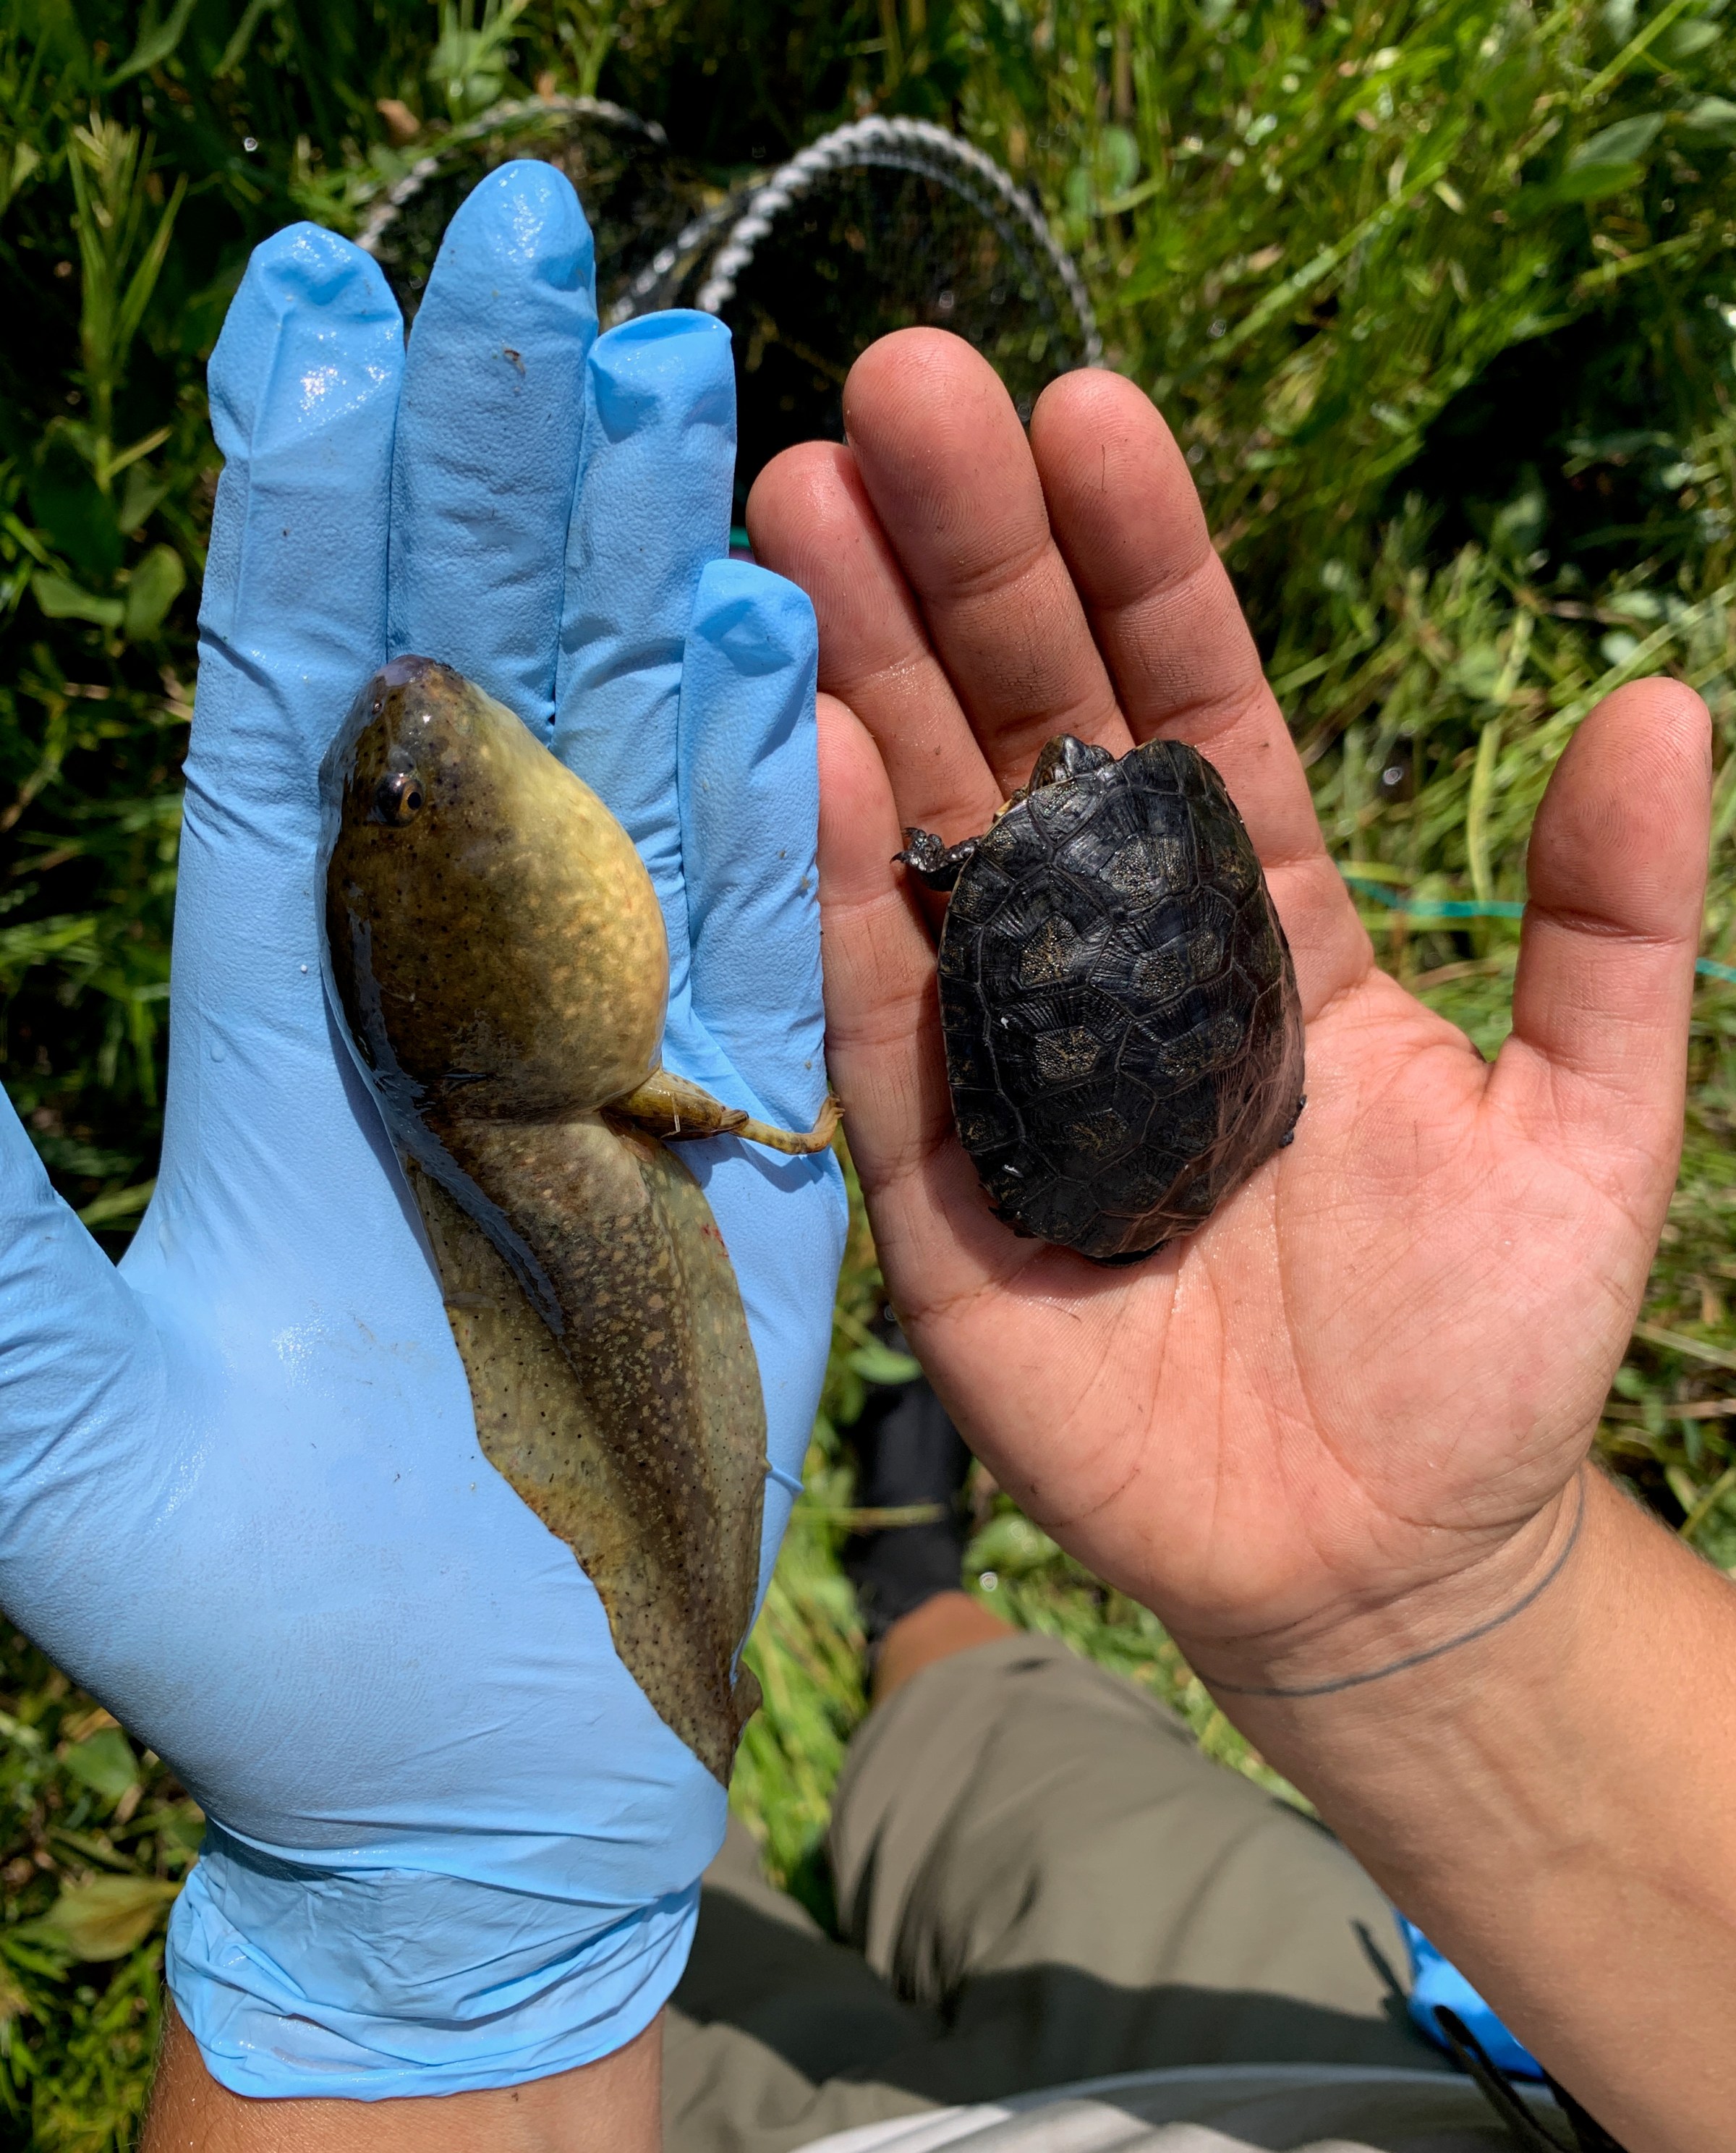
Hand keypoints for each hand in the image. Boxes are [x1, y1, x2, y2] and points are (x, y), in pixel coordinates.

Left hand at [0, 164, 841, 2097]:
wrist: (471, 1768)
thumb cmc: (262, 1628)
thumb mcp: (53, 1420)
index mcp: (286, 1021)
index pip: (298, 710)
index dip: (307, 507)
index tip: (319, 300)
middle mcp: (451, 997)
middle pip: (480, 674)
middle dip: (491, 456)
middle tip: (524, 233)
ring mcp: (614, 1054)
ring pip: (635, 758)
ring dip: (646, 566)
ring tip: (672, 366)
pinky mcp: (745, 1142)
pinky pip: (764, 928)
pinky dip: (768, 779)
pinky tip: (766, 628)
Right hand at [750, 329, 1708, 1684]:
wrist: (1382, 1553)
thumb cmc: (1486, 1341)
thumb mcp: (1592, 1121)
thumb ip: (1614, 922)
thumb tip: (1663, 700)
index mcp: (1261, 917)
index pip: (1187, 700)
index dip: (1138, 561)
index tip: (1083, 411)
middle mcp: (1112, 958)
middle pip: (1027, 730)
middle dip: (964, 567)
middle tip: (894, 400)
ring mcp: (1007, 1060)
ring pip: (927, 840)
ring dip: (862, 679)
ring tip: (798, 514)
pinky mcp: (936, 1182)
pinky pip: (881, 1020)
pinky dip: (838, 894)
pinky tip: (804, 750)